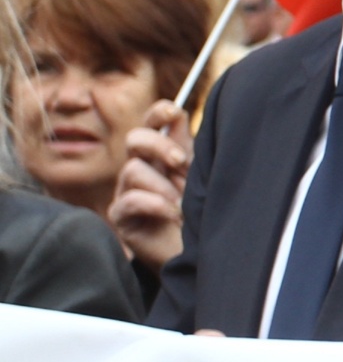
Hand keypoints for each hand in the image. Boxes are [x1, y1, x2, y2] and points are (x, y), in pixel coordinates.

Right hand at [107, 100, 191, 270]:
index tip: (173, 112)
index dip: (158, 113)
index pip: (152, 124)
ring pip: (132, 169)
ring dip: (162, 185)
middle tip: (180, 161)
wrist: (196, 250)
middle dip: (158, 145)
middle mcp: (142, 169)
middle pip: (135, 139)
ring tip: (182, 203)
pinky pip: (128, 201)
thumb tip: (178, 116)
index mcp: (162, 155)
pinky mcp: (122, 217)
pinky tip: (173, 214)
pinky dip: (154, 204)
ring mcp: (128, 191)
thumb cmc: (201, 211)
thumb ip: (187, 147)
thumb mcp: (200, 175)